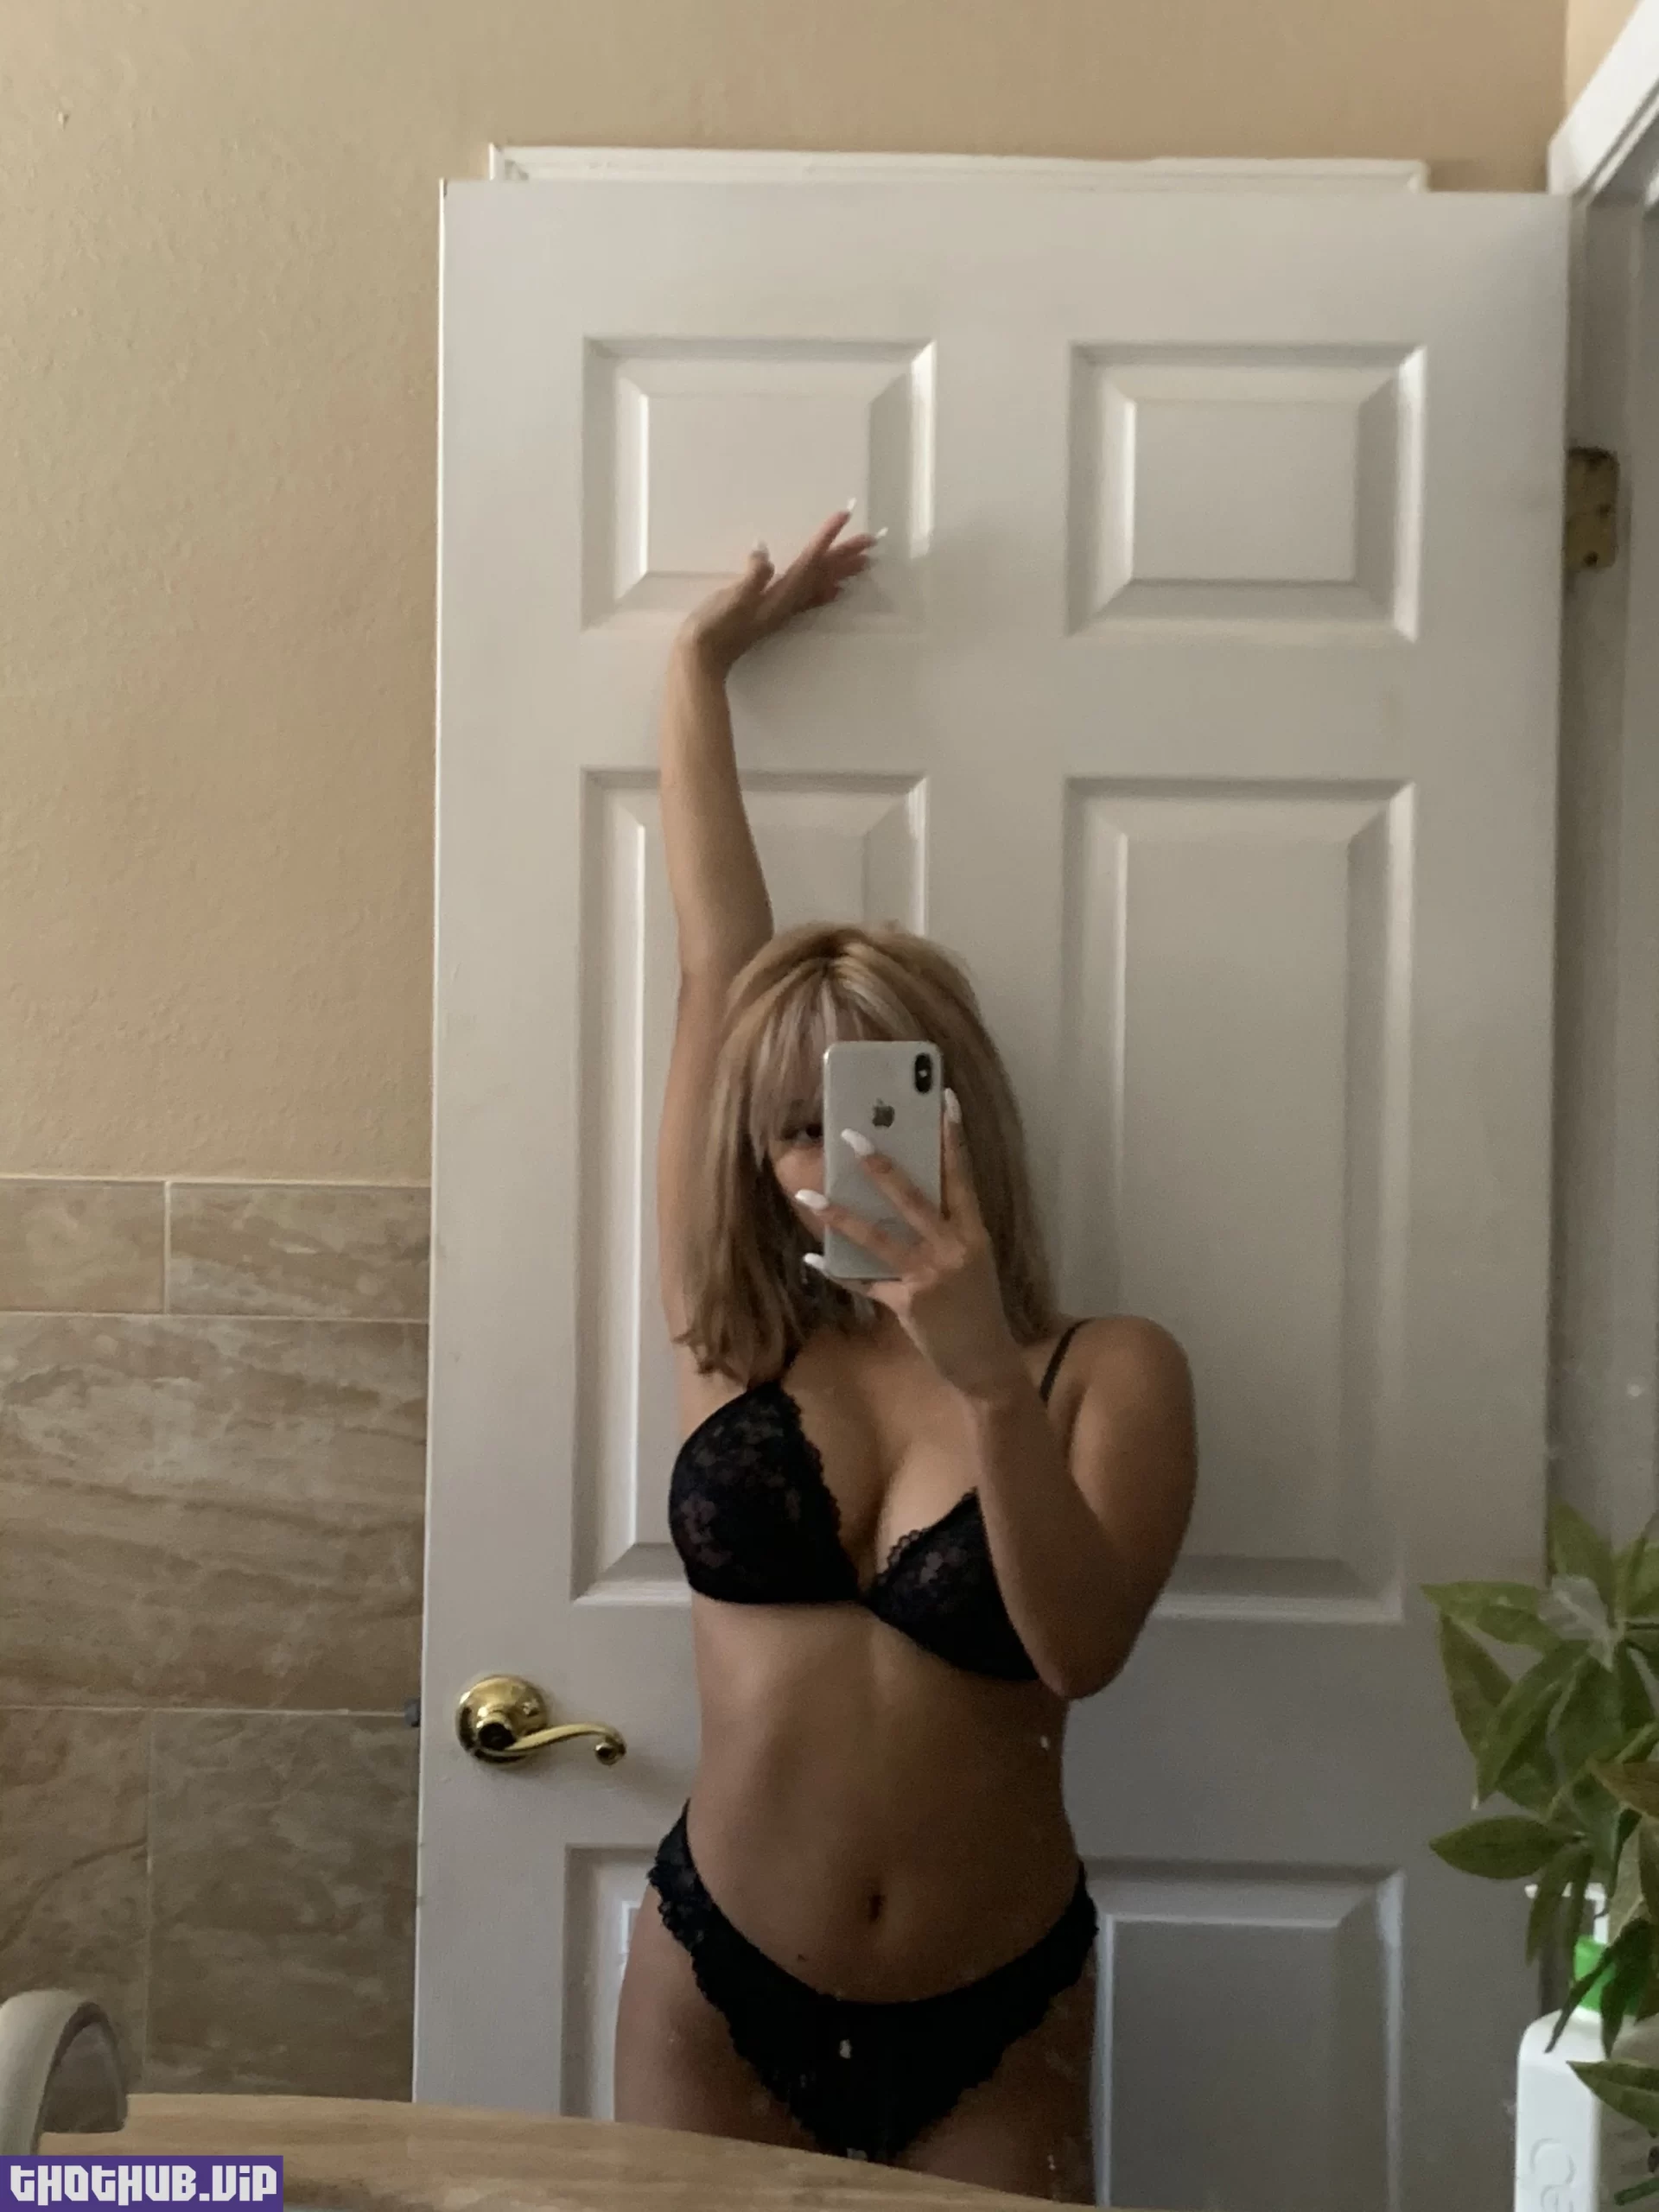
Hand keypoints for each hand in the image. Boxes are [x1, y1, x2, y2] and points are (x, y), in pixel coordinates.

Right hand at [678, 508, 878, 674]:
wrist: (701, 659)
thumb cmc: (712, 628)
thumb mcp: (731, 599)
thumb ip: (751, 577)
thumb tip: (765, 555)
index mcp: (779, 595)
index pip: (809, 561)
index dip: (826, 537)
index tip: (843, 516)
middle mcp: (786, 602)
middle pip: (823, 573)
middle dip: (846, 555)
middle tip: (872, 541)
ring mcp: (781, 610)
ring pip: (819, 586)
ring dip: (842, 572)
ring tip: (864, 563)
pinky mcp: (772, 614)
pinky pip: (808, 599)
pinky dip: (825, 591)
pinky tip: (835, 590)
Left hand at [797, 1094, 1027, 1402]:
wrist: (986, 1363)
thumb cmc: (977, 1309)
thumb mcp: (972, 1265)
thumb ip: (944, 1235)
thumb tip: (901, 1206)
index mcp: (974, 1234)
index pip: (962, 1177)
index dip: (954, 1139)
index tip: (945, 1100)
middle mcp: (954, 1249)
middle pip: (912, 1198)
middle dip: (880, 1166)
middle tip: (851, 1136)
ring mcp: (930, 1276)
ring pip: (878, 1237)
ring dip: (839, 1214)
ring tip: (809, 1193)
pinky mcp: (909, 1303)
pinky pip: (866, 1282)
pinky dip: (838, 1272)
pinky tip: (813, 1259)